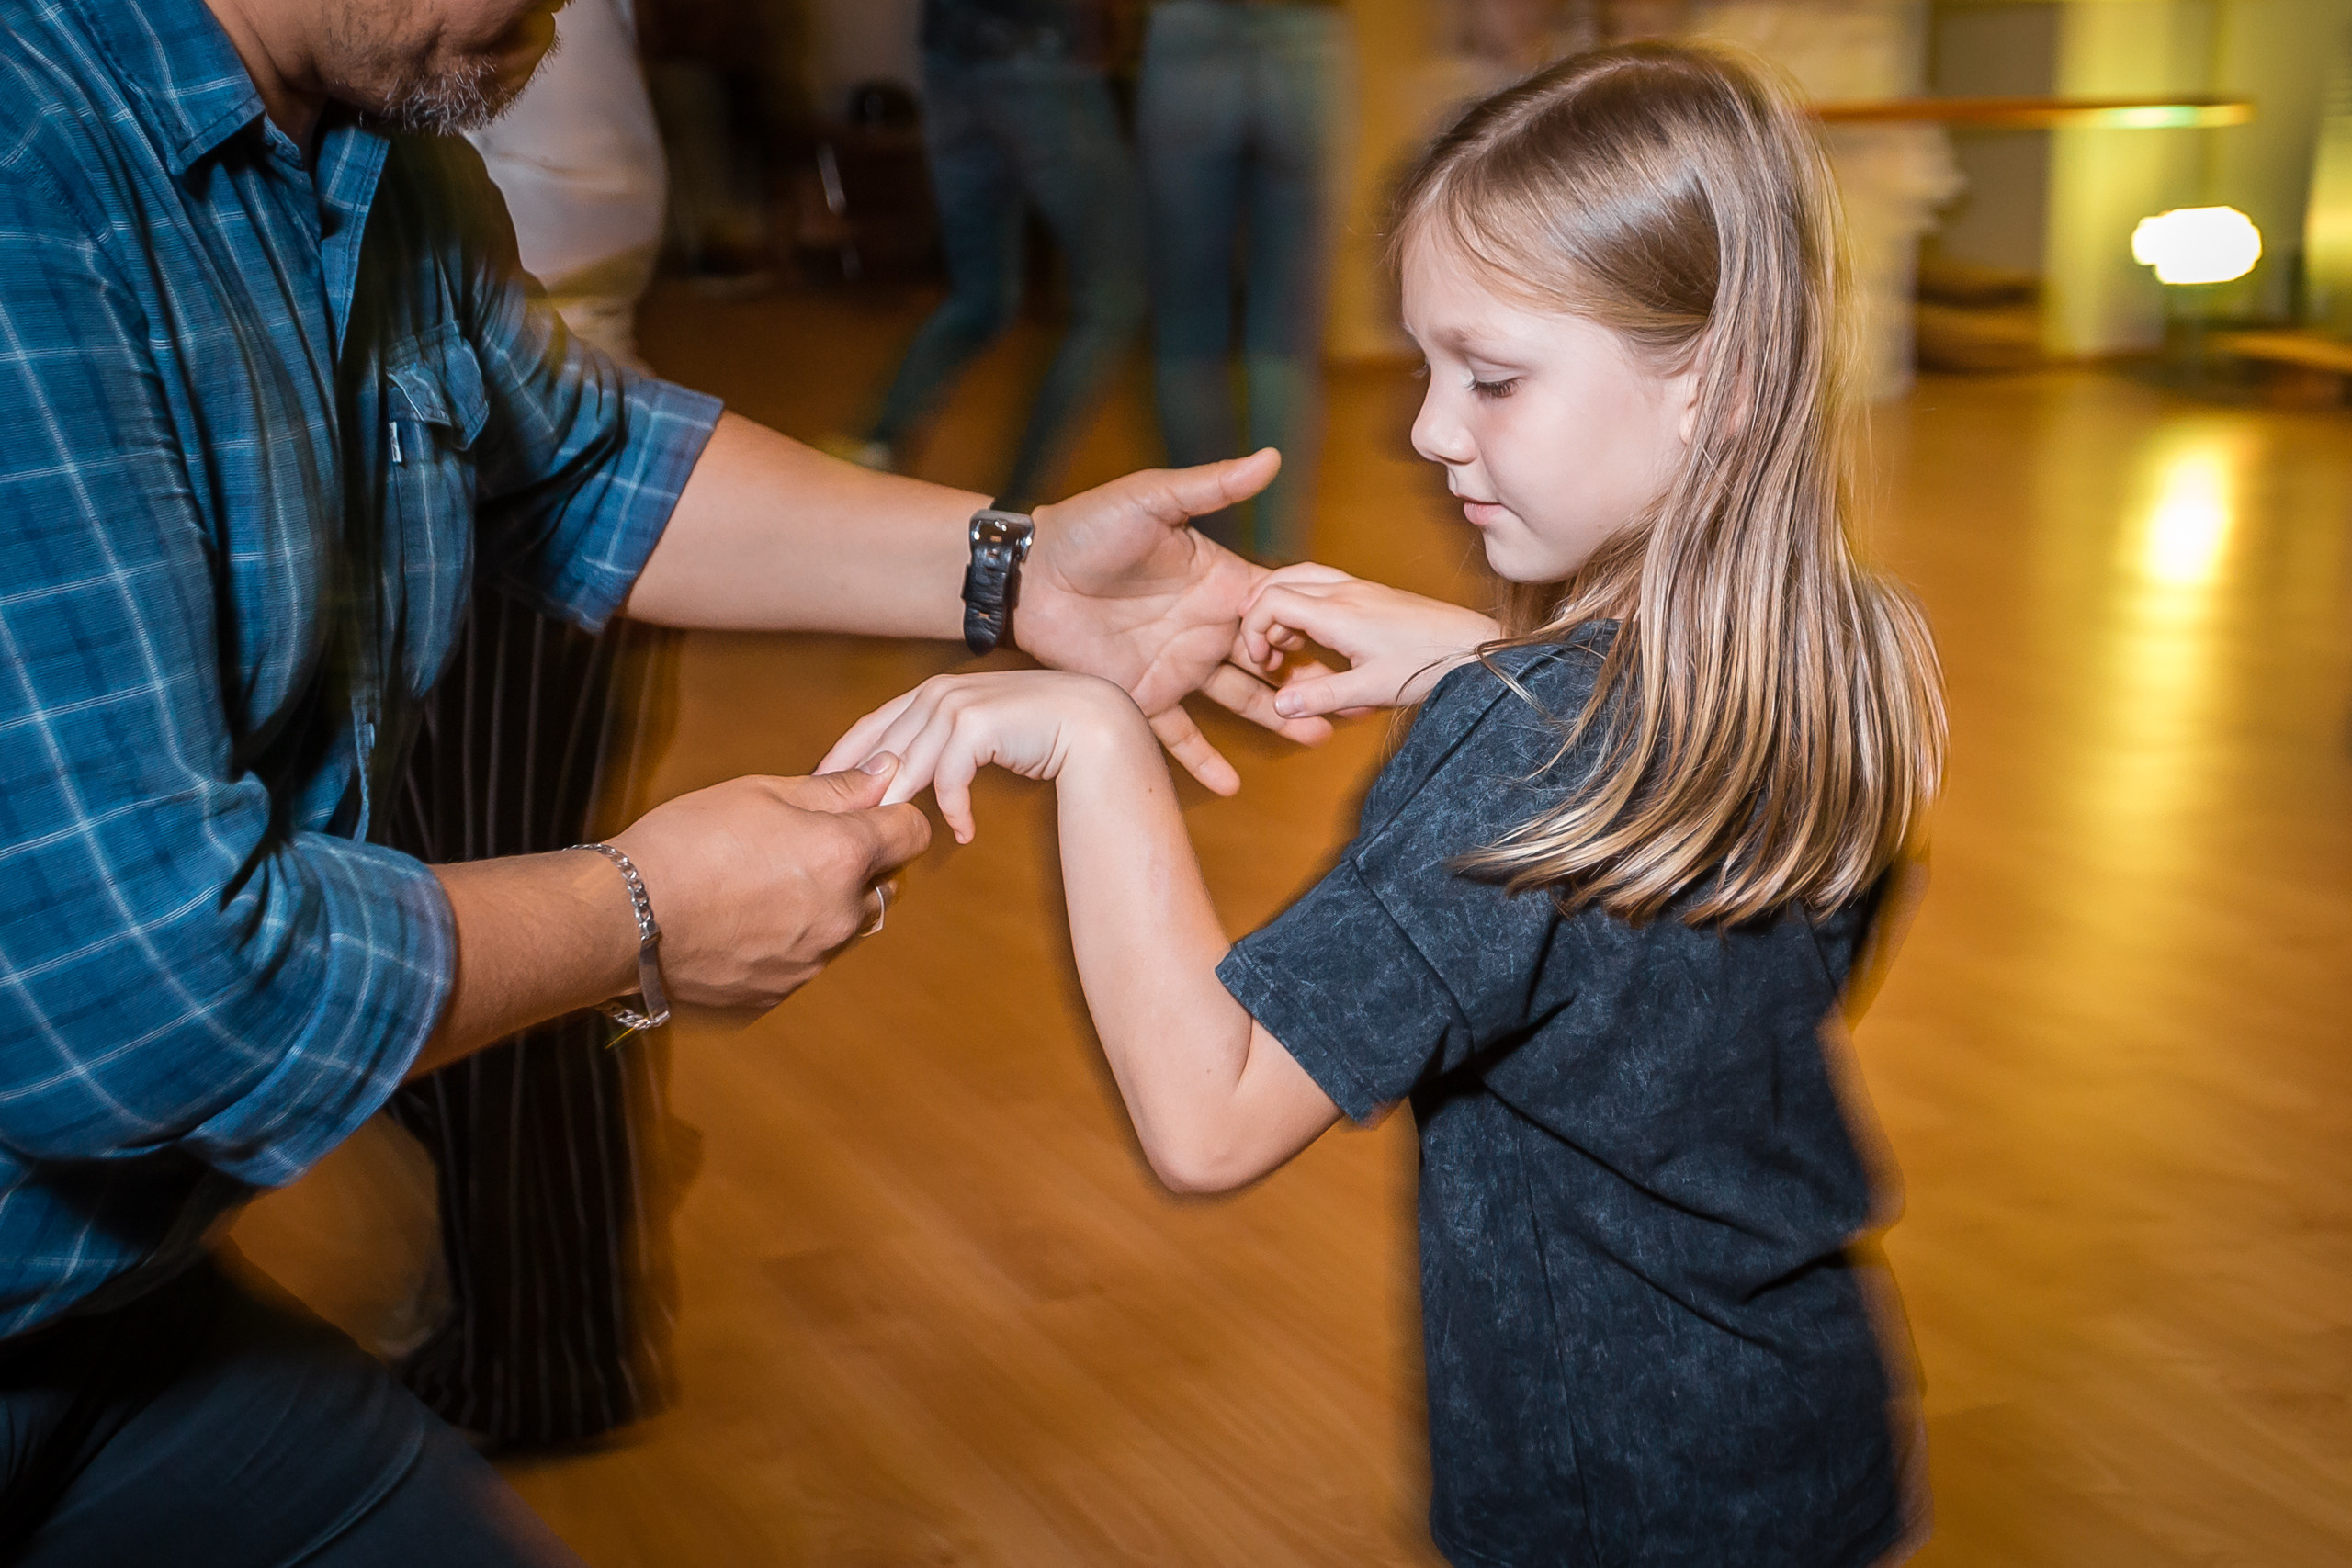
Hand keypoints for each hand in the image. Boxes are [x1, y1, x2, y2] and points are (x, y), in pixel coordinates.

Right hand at [607, 760, 930, 1010]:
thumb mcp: (760, 793)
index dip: (894, 816)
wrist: (621, 918)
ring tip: (765, 886)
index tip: (868, 810)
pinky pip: (806, 961)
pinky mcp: (779, 994)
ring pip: (847, 927)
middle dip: (862, 864)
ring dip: (828, 905)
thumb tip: (886, 773)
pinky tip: (742, 923)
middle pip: (886, 885)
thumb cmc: (685, 842)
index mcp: (842, 857)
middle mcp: (839, 916)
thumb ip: (835, 789)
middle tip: (806, 846)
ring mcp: (811, 962)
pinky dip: (789, 941)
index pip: (913, 833)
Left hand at [820, 671, 1153, 842]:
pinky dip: (955, 809)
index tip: (819, 794)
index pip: (869, 727)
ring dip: (902, 804)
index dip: (840, 761)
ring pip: (909, 765)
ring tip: (895, 836)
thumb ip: (939, 747)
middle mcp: (938, 692)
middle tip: (841, 830)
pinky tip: (964, 832)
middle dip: (861, 791)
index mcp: (930, 692)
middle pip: (881, 749)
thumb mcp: (978, 737)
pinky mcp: (979, 724)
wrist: (1094, 723)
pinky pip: (951, 778)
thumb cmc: (1037, 734)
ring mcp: (958, 704)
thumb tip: (896, 781)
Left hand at [1015, 450, 1332, 794]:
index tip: (1347, 642)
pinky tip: (1231, 788)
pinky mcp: (1142, 696)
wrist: (1029, 574)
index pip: (1279, 608)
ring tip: (1318, 739)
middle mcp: (1207, 628)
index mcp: (1219, 583)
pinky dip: (1202, 761)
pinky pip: (1177, 735)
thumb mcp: (1151, 499)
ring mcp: (1178, 666)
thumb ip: (1210, 485)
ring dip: (1279, 720)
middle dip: (1312, 680)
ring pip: (1240, 700)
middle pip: (1272, 661)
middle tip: (1353, 701)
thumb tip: (1270, 456)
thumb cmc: (1088, 527)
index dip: (1312, 625)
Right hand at [1237, 564, 1501, 718]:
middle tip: (1265, 654)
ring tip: (1281, 641)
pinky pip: (1321, 582)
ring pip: (1300, 576)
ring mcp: (1358, 587)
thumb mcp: (1371, 690)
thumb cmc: (1429, 666)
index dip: (1252, 629)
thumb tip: (1278, 705)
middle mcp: (1345, 591)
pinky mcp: (1371, 592)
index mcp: (1338, 612)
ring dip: (1279, 604)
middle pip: (1279, 582)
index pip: (1271, 601)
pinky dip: (1301, 601)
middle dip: (1259, 615)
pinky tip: (1310, 632)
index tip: (1261, 661)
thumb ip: (1321, 697)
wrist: (1475, 646)